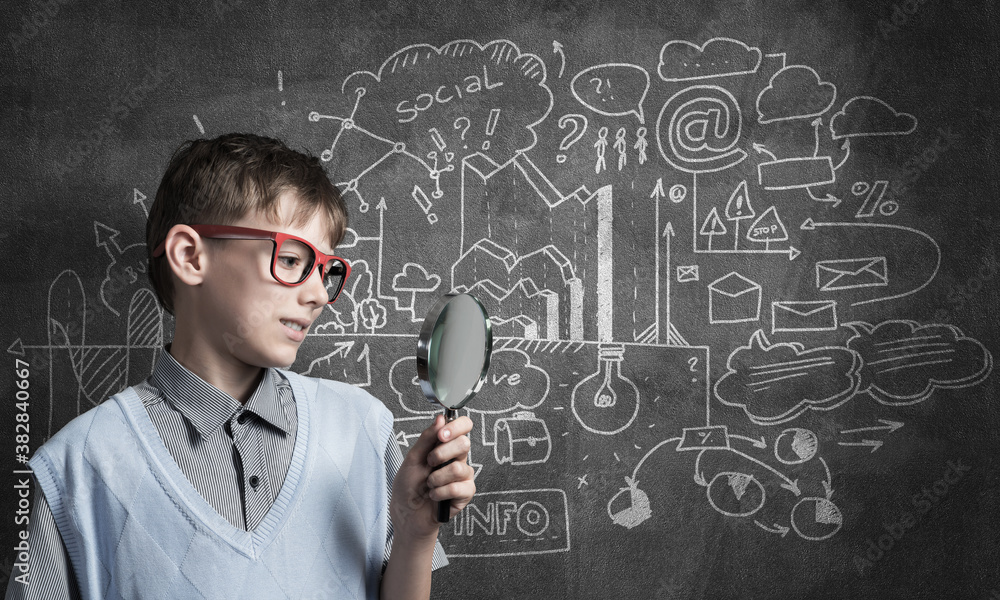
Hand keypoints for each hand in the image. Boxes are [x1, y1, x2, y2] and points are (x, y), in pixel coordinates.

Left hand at [390, 414, 475, 539]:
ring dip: (437, 478)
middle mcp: (457, 458)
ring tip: (429, 484)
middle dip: (441, 454)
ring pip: (459, 468)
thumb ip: (427, 438)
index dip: (456, 427)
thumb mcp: (413, 458)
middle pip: (464, 444)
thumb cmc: (408, 485)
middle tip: (429, 463)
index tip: (441, 435)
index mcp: (446, 446)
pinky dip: (440, 492)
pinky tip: (435, 496)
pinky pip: (458, 487)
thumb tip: (441, 418)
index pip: (463, 427)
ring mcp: (463, 476)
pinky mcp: (465, 493)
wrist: (406, 513)